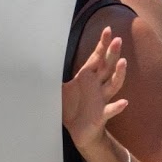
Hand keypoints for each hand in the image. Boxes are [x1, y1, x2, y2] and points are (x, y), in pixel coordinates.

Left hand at [62, 26, 128, 152]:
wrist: (78, 131)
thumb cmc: (71, 107)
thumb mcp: (60, 88)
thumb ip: (54, 74)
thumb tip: (38, 60)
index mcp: (88, 77)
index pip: (97, 57)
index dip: (102, 44)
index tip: (108, 30)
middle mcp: (98, 86)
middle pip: (107, 66)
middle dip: (112, 53)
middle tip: (118, 39)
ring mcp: (102, 99)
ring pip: (113, 84)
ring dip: (119, 73)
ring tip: (123, 62)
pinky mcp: (102, 115)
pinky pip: (111, 110)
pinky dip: (117, 106)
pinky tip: (124, 102)